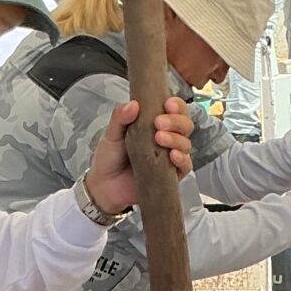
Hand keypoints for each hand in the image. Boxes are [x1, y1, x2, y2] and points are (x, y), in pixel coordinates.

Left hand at [85, 98, 194, 214]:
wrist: (105, 186)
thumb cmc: (110, 158)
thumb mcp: (111, 134)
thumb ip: (120, 117)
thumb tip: (133, 104)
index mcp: (155, 124)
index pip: (175, 110)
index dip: (177, 105)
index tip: (168, 104)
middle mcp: (167, 139)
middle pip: (185, 125)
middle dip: (176, 121)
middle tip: (159, 123)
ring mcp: (170, 157)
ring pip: (186, 144)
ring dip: (176, 139)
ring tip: (159, 139)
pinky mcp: (172, 175)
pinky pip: (185, 166)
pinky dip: (182, 159)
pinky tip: (172, 155)